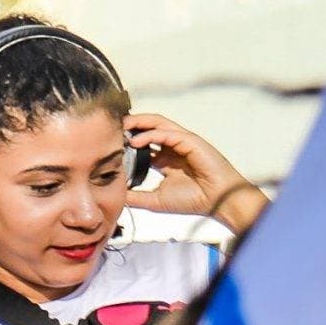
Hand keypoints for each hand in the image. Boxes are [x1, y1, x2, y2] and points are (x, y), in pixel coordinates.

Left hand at [123, 113, 264, 230]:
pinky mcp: (191, 141)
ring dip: (138, 123)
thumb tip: (114, 195)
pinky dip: (150, 135)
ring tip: (120, 126)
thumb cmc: (193, 200)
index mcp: (165, 159)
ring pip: (158, 124)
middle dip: (130, 126)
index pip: (143, 144)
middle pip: (149, 128)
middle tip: (111, 128)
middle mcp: (173, 147)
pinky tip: (135, 141)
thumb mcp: (155, 200)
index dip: (126, 142)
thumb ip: (135, 196)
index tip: (108, 144)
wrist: (218, 201)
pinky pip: (167, 133)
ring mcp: (182, 142)